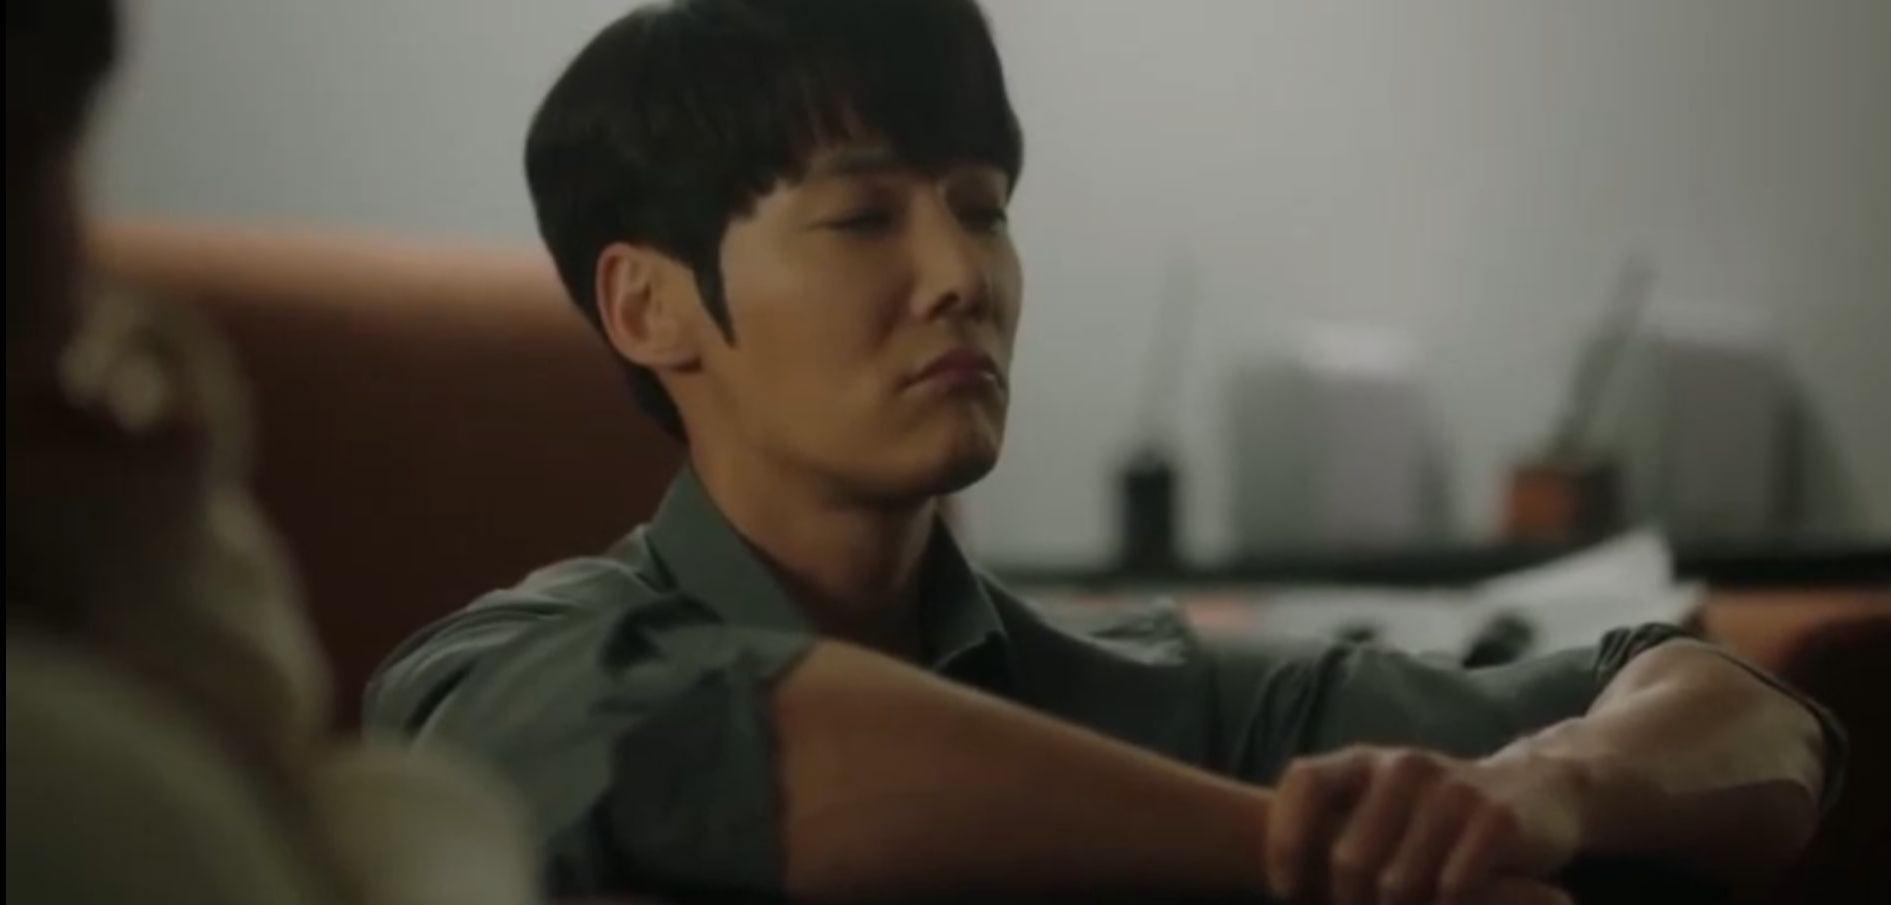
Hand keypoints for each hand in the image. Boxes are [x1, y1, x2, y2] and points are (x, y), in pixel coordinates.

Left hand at [1264, 746, 1585, 904]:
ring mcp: (1452, 790)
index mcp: (1365, 761)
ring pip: (1399, 884)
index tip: (1289, 891)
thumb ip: (1336, 829)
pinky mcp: (1497, 820)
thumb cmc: (1437, 814)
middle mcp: (1403, 767)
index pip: (1303, 783)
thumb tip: (1288, 886)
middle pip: (1349, 860)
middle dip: (1351, 904)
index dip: (1285, 842)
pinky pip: (1451, 888)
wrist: (1539, 790)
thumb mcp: (1383, 805)